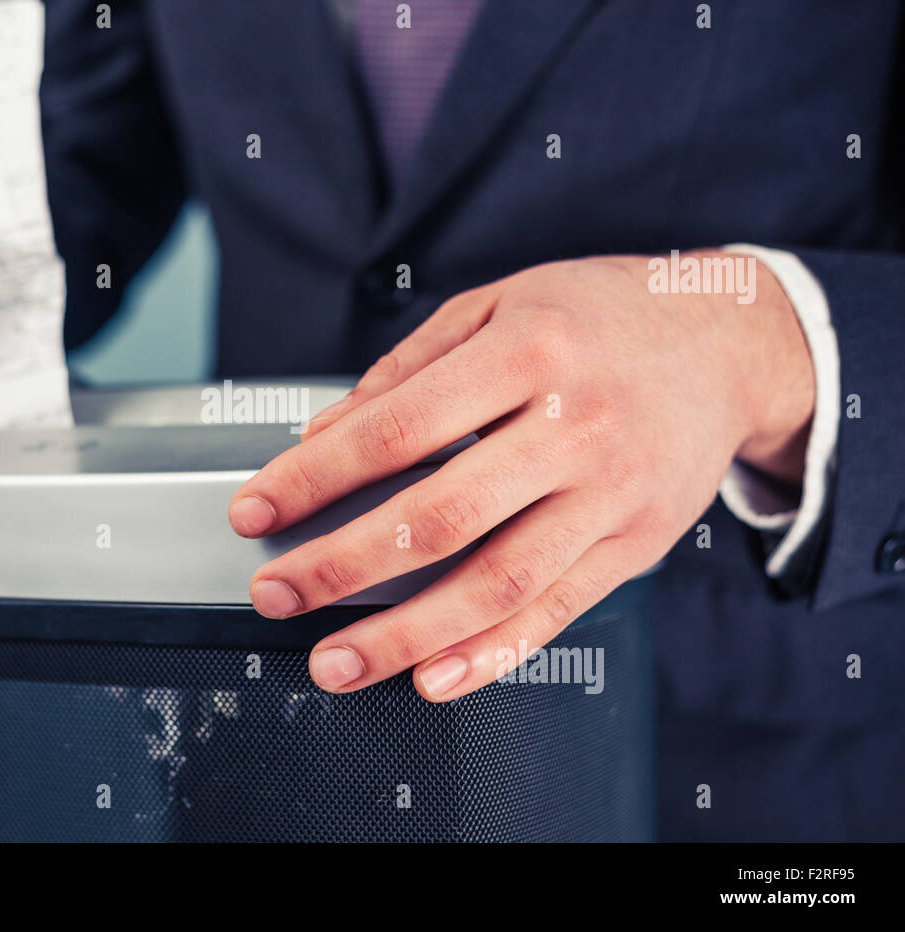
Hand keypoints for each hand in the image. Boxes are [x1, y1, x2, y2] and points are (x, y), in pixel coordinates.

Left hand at [228, 253, 814, 699]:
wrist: (728, 341)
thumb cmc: (598, 316)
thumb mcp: (497, 304)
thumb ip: (406, 371)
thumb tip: (323, 437)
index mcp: (527, 353)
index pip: (394, 431)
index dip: (313, 479)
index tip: (255, 510)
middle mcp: (573, 428)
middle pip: (438, 518)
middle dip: (340, 565)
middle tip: (274, 592)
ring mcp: (610, 495)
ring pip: (496, 584)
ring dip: (405, 635)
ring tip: (335, 661)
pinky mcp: (635, 545)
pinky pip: (557, 613)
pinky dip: (492, 655)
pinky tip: (434, 677)